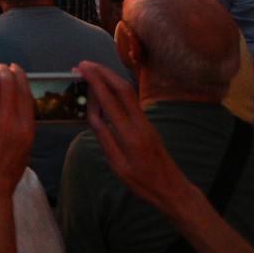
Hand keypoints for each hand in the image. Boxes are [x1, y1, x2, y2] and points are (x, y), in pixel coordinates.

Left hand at [0, 63, 33, 199]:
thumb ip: (24, 119)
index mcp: (25, 126)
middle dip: (3, 70)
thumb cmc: (8, 165)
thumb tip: (17, 94)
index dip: (19, 75)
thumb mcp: (27, 144)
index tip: (14, 69)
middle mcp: (8, 119)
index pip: (24, 90)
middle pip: (7, 82)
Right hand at [77, 61, 194, 214]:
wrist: (172, 188)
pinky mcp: (148, 123)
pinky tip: (107, 88)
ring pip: (129, 92)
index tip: (81, 69)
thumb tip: (92, 116)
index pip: (110, 100)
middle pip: (122, 88)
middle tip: (84, 64)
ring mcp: (146, 121)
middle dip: (103, 72)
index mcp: (129, 134)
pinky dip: (116, 89)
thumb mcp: (118, 166)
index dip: (95, 81)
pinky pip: (131, 100)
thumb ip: (105, 139)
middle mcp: (140, 122)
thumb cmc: (143, 182)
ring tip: (92, 70)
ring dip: (110, 78)